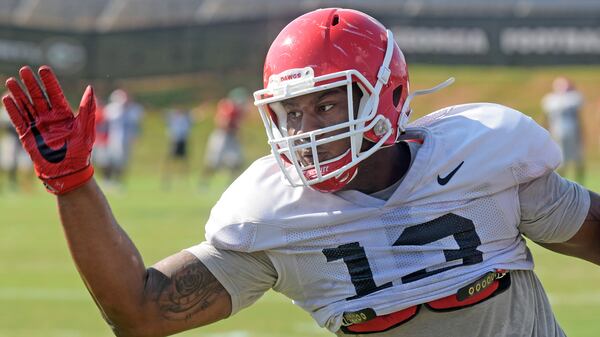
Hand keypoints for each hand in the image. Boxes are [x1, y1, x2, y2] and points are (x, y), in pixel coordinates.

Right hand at [2, 65, 95, 193]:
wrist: (69, 173)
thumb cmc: (81, 152)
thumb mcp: (86, 129)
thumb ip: (87, 109)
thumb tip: (91, 88)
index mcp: (65, 115)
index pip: (55, 94)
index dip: (49, 82)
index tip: (43, 69)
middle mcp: (50, 118)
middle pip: (38, 97)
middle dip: (31, 83)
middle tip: (24, 69)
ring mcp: (38, 126)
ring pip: (26, 106)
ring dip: (19, 93)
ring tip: (11, 80)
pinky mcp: (28, 136)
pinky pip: (19, 120)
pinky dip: (13, 110)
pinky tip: (7, 98)